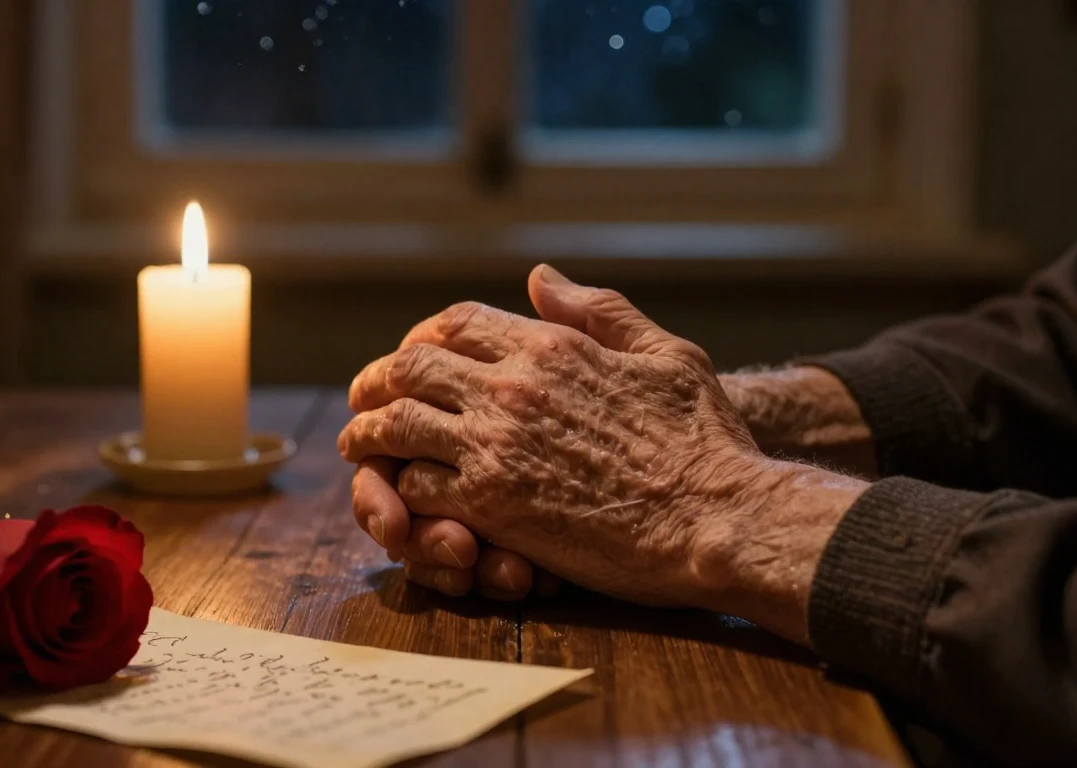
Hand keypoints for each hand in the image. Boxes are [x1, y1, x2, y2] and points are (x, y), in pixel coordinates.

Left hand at [340, 266, 866, 640]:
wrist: (717, 518)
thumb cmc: (705, 440)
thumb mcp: (667, 354)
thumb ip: (599, 311)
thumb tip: (539, 277)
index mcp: (552, 346)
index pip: (455, 324)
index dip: (421, 337)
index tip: (410, 355)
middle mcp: (512, 387)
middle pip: (410, 368)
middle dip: (376, 380)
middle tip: (363, 399)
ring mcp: (496, 446)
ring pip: (398, 426)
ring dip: (369, 435)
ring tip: (358, 445)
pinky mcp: (493, 505)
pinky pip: (417, 486)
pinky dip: (402, 489)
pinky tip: (402, 497)